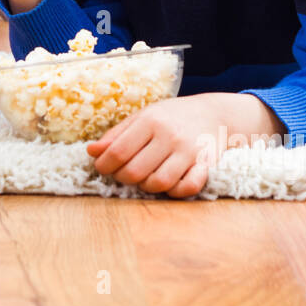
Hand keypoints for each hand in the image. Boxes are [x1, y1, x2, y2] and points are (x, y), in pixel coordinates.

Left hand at [86, 94, 239, 197]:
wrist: (214, 113)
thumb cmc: (171, 117)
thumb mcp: (142, 117)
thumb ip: (116, 135)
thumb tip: (92, 151)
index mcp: (151, 121)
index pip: (118, 152)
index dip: (104, 165)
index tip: (102, 167)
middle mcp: (170, 136)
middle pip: (135, 172)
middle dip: (123, 177)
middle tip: (123, 173)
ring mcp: (189, 151)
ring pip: (159, 183)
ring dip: (146, 186)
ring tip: (145, 177)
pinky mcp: (206, 165)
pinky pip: (188, 188)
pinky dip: (174, 192)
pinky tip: (169, 183)